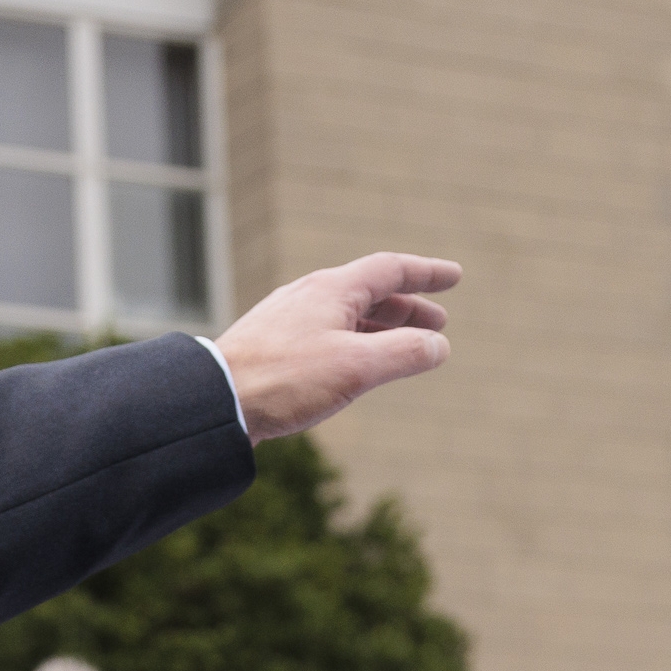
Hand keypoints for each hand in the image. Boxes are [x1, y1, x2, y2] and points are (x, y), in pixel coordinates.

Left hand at [213, 254, 459, 440]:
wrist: (216, 400)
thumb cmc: (285, 379)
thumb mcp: (357, 366)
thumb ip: (404, 353)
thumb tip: (438, 346)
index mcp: (331, 290)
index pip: (390, 270)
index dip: (426, 273)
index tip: (454, 276)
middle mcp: (309, 296)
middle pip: (369, 293)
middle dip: (408, 307)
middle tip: (437, 324)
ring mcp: (288, 321)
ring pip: (347, 316)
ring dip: (382, 328)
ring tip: (405, 347)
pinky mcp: (273, 347)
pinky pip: (327, 334)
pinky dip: (355, 343)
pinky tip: (354, 365)